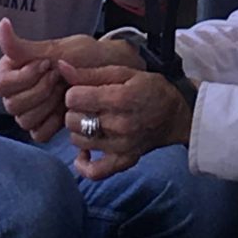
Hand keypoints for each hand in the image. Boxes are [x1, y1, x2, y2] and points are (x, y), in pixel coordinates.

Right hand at [0, 17, 141, 140]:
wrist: (108, 74)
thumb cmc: (84, 55)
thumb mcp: (57, 49)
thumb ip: (24, 46)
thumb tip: (1, 24)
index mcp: (12, 70)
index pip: (2, 85)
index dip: (25, 77)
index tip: (48, 65)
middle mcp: (16, 92)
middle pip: (12, 105)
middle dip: (41, 90)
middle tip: (60, 77)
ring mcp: (29, 111)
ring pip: (24, 121)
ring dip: (49, 105)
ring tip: (65, 89)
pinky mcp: (43, 126)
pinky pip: (38, 134)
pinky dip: (54, 122)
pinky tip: (66, 108)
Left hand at [61, 61, 192, 178]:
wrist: (175, 114)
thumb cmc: (151, 88)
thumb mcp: (125, 71)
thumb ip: (91, 72)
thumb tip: (62, 67)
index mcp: (120, 98)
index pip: (74, 98)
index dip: (74, 91)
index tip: (82, 90)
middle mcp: (119, 124)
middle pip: (72, 120)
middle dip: (75, 110)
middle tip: (87, 104)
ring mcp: (121, 146)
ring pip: (78, 141)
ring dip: (79, 130)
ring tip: (91, 120)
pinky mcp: (123, 161)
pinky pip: (94, 171)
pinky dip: (84, 164)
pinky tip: (85, 150)